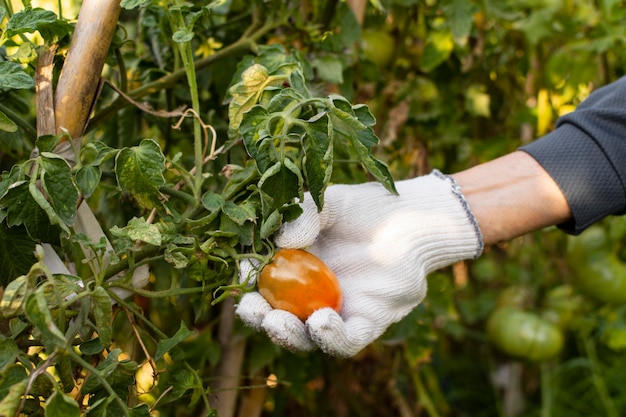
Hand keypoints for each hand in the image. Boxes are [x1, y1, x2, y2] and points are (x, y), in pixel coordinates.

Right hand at [235, 171, 482, 356]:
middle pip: (278, 318)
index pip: (263, 285)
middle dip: (260, 319)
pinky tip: (321, 321)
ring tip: (279, 322)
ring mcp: (340, 311)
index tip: (241, 275)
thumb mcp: (328, 202)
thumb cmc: (367, 208)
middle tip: (252, 309)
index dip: (248, 285)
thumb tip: (281, 242)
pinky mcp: (369, 322)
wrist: (412, 217)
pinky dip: (330, 338)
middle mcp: (312, 296)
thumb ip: (302, 214)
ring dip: (288, 335)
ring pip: (307, 338)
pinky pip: (346, 342)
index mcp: (295, 269)